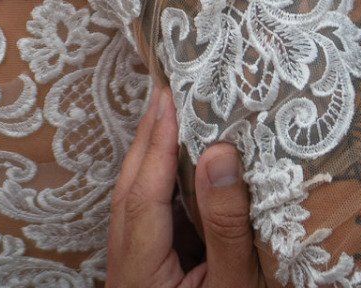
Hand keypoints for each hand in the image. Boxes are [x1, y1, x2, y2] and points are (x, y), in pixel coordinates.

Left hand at [106, 87, 260, 287]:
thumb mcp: (234, 282)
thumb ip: (225, 226)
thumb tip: (220, 154)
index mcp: (139, 272)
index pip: (142, 197)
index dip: (158, 147)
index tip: (173, 101)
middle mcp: (126, 264)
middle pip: (129, 191)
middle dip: (148, 139)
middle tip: (167, 92)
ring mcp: (134, 264)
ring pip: (136, 199)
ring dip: (153, 156)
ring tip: (173, 113)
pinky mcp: (149, 265)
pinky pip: (151, 213)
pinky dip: (164, 180)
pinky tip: (183, 160)